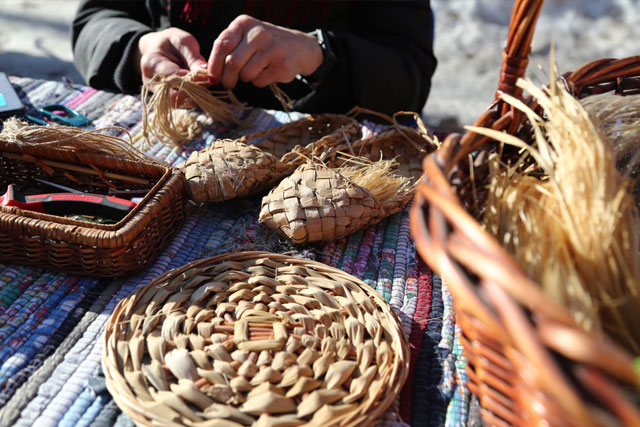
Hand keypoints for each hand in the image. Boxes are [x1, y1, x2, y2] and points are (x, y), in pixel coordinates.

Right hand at [136, 27, 207, 105]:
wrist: (160, 48)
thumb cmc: (172, 42)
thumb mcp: (183, 42)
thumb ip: (194, 58)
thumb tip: (208, 75)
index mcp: (152, 63)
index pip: (172, 77)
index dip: (191, 79)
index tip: (208, 77)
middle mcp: (151, 81)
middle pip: (173, 95)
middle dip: (194, 90)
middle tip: (208, 82)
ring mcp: (157, 93)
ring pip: (178, 102)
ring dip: (195, 96)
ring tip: (205, 84)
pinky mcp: (166, 100)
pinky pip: (181, 104)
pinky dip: (193, 98)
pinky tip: (201, 89)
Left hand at [207, 15, 322, 88]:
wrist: (299, 47)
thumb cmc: (265, 44)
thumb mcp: (246, 36)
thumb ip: (228, 48)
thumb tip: (209, 73)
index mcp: (244, 23)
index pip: (222, 45)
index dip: (214, 64)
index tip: (212, 77)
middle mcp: (258, 33)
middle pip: (232, 63)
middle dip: (228, 78)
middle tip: (229, 83)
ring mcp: (272, 49)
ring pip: (246, 75)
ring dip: (246, 79)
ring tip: (254, 71)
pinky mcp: (282, 65)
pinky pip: (259, 81)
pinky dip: (259, 82)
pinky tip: (267, 72)